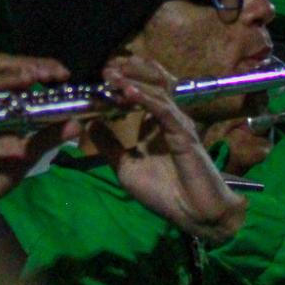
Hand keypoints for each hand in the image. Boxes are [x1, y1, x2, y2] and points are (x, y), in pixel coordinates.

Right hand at [0, 54, 79, 208]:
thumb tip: (78, 124)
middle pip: (0, 67)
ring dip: (8, 79)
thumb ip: (49, 138)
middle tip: (48, 73)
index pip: (19, 72)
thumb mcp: (28, 155)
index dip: (40, 65)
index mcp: (5, 103)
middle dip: (25, 65)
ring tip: (29, 79)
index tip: (63, 73)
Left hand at [93, 56, 246, 243]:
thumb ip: (110, 146)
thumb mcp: (127, 168)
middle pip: (150, 86)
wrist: (194, 215)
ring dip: (133, 82)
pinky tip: (129, 92)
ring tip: (113, 76)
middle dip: (128, 75)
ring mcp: (178, 124)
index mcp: (155, 125)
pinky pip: (164, 111)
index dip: (122, 82)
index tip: (101, 77)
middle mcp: (168, 119)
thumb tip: (90, 124)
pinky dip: (146, 99)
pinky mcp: (184, 134)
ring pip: (156, 93)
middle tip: (106, 70)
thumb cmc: (164, 193)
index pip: (141, 94)